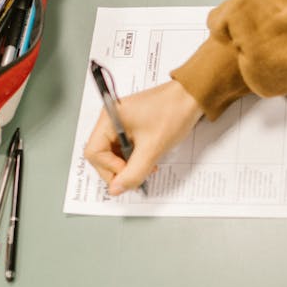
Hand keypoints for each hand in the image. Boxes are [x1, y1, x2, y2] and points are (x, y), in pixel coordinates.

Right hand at [84, 80, 203, 194]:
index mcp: (110, 118)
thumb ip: (133, 172)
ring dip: (128, 165)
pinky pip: (126, 148)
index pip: (94, 152)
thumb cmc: (173, 112)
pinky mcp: (132, 127)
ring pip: (115, 154)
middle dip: (118, 169)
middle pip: (101, 155)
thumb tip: (116, 189)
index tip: (128, 173)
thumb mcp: (152, 148)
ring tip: (147, 167)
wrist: (192, 97)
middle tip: (138, 175)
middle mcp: (111, 119)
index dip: (109, 168)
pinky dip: (135, 158)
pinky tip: (149, 161)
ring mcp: (121, 123)